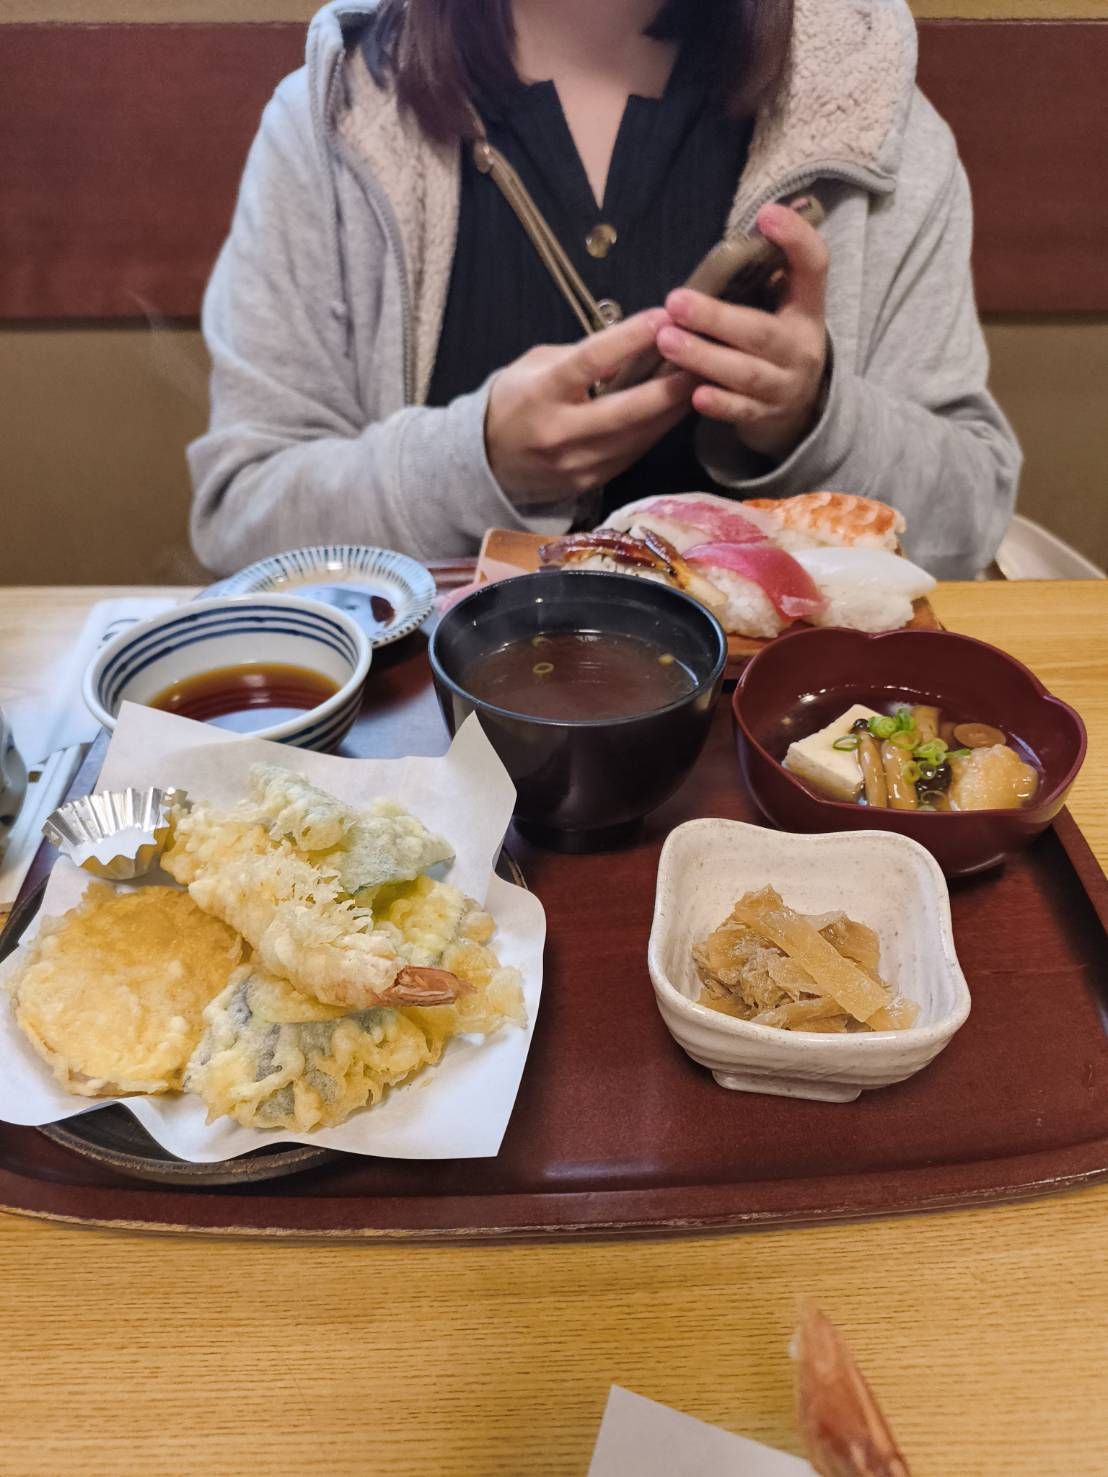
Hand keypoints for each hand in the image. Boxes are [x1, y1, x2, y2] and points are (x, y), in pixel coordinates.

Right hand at [485, 310, 693, 504]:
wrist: (488, 462)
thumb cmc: (517, 400)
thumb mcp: (537, 365)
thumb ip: (582, 357)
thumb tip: (634, 344)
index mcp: (541, 394)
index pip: (591, 363)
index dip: (629, 340)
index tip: (664, 318)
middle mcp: (560, 433)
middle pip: (628, 410)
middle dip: (671, 384)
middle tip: (704, 357)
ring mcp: (577, 464)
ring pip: (639, 435)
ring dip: (674, 408)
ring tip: (704, 379)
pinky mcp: (591, 483)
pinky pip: (634, 453)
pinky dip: (658, 429)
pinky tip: (679, 408)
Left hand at [654, 200, 829, 460]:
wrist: (801, 410)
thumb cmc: (777, 343)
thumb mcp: (784, 307)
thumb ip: (766, 274)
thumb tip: (749, 224)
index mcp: (807, 308)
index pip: (814, 266)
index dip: (795, 239)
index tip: (766, 213)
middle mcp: (801, 346)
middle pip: (760, 331)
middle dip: (716, 317)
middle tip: (675, 301)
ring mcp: (785, 385)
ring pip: (745, 372)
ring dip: (704, 357)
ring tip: (667, 342)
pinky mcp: (766, 416)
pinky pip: (740, 410)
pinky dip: (719, 404)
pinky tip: (693, 394)